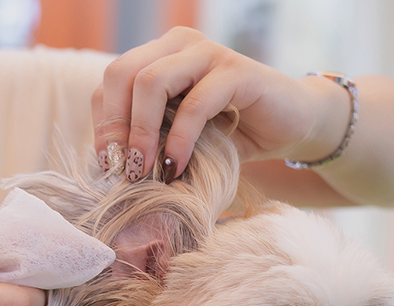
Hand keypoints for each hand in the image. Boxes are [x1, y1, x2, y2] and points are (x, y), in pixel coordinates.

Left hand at [92, 27, 349, 180]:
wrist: (289, 127)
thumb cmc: (230, 136)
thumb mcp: (178, 139)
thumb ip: (148, 141)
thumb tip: (109, 170)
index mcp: (160, 56)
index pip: (111, 80)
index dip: (104, 123)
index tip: (108, 166)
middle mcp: (179, 46)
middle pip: (123, 73)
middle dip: (116, 127)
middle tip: (124, 170)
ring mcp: (208, 54)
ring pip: (151, 82)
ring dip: (141, 133)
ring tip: (145, 172)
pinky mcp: (236, 72)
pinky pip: (194, 104)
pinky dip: (179, 140)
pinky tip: (176, 166)